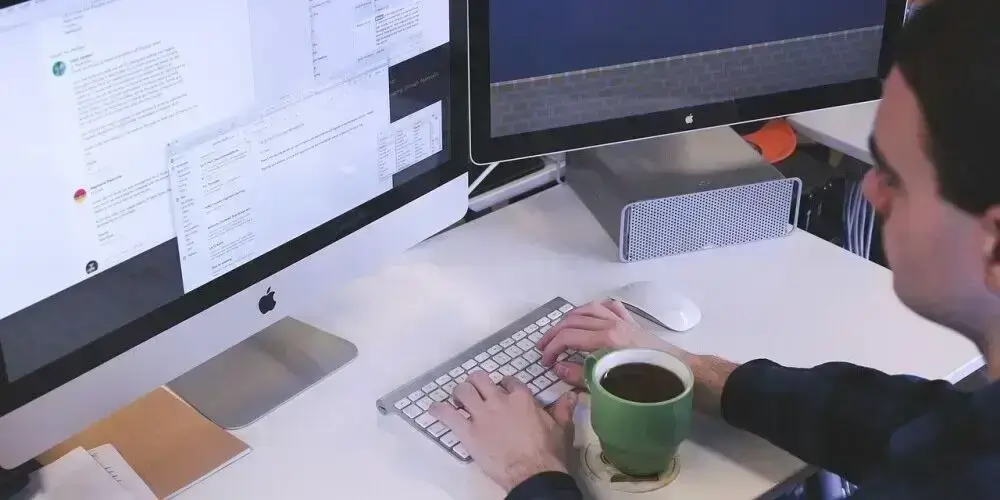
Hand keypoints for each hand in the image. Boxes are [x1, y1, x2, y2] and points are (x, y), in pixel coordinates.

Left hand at [429, 372, 576, 491]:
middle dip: (476, 383)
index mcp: (521, 398)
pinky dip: (438, 410)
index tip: (501, 392)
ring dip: (458, 394)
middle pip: (480, 379)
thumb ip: (563, 409)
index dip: (503, 386)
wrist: (534, 473)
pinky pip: (447, 414)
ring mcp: (482, 415)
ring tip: (458, 401)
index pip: (508, 380)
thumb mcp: (561, 428)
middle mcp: (499, 401)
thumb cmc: (548, 453)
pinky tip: (435, 410)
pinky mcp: (468, 432)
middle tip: (475, 393)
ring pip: (462, 391)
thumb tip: (571, 395)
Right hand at [537, 299, 673, 385]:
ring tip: (560, 330)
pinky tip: (589, 315)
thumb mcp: (610, 385)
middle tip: (544, 348)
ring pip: (588, 309)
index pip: (568, 337)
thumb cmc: (648, 383)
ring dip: (570, 318)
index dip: (552, 348)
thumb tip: (558, 368)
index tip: (545, 362)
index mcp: (606, 338)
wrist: (681, 374)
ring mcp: (622, 320)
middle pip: (573, 320)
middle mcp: (612, 323)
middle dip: (555, 333)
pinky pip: (609, 307)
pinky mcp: (632, 322)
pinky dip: (595, 308)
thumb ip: (581, 375)